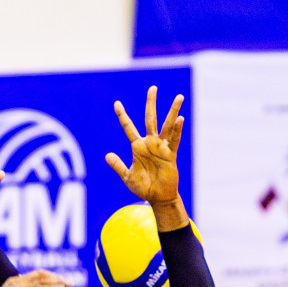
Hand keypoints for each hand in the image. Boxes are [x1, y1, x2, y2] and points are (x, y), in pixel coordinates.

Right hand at [0, 270, 70, 286]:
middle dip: (57, 277)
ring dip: (58, 282)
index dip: (50, 277)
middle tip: (70, 282)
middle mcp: (17, 281)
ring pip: (42, 280)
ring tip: (70, 285)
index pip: (36, 275)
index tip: (61, 282)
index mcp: (14, 281)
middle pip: (41, 274)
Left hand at [105, 86, 184, 208]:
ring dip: (173, 111)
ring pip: (167, 125)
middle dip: (151, 103)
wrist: (158, 198)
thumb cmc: (144, 188)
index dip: (122, 116)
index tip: (116, 103)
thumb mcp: (127, 176)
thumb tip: (107, 155)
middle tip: (153, 88)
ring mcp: (161, 147)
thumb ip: (118, 165)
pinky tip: (180, 119)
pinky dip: (177, 130)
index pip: (128, 127)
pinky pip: (174, 140)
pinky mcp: (170, 155)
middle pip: (150, 119)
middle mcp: (150, 143)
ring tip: (179, 97)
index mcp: (138, 147)